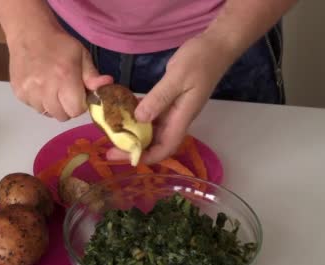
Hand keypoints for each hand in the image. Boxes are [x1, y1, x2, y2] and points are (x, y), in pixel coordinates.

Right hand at [8, 28, 112, 120]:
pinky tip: (40, 86)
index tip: (78, 95)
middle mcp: (46, 89)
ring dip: (52, 105)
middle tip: (65, 92)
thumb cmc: (59, 44)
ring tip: (51, 88)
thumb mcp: (82, 56)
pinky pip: (34, 107)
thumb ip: (93, 76)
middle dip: (67, 107)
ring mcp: (30, 93)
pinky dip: (39, 101)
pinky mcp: (19, 93)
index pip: (76, 111)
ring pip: (47, 113)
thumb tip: (108, 85)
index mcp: (65, 78)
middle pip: (62, 116)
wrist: (30, 33)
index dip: (80, 105)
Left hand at [107, 35, 234, 163]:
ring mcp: (173, 110)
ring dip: (134, 133)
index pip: (164, 148)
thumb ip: (159, 98)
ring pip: (152, 130)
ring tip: (112, 133)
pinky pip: (151, 114)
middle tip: (109, 147)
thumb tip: (139, 119)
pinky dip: (137, 116)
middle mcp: (177, 119)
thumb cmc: (200, 60)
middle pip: (155, 143)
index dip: (145, 157)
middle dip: (134, 148)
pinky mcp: (169, 100)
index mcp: (182, 118)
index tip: (123, 156)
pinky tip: (121, 113)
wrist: (215, 46)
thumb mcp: (177, 77)